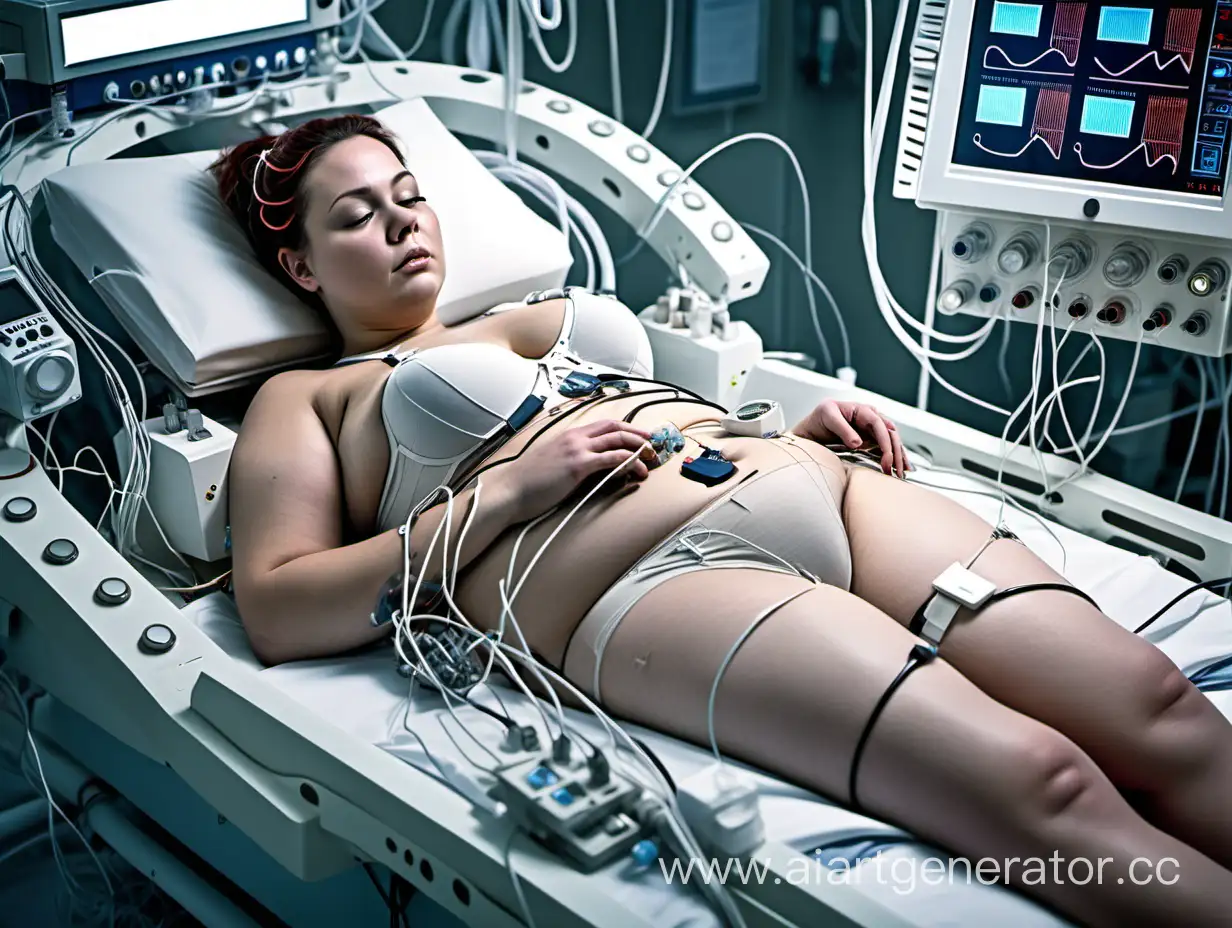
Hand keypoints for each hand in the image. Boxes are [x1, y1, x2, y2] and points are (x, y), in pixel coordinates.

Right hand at [499, 419, 655, 521]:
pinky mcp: (578, 465)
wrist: (509, 491)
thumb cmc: (527, 482)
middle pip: (615, 427)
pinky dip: (628, 461)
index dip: (626, 428)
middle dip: (638, 434)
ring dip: (638, 448)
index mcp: (568, 435)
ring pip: (617, 440)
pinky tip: (636, 469)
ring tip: (651, 459)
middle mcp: (574, 437)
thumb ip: (570, 459)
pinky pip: (611, 458)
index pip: (604, 424)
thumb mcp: (551, 463)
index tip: (640, 436)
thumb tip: (591, 466)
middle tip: (653, 444)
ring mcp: (576, 449)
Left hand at [793, 399, 908, 477]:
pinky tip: (902, 468)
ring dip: (899, 457)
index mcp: (862, 410)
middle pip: (890, 434)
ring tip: (901, 473)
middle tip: (896, 470)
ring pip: (892, 442)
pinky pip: (886, 448)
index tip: (887, 457)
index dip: (885, 441)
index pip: (879, 424)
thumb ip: (843, 429)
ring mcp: (872, 430)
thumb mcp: (828, 417)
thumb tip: (858, 443)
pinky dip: (895, 458)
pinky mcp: (871, 440)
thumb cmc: (820, 418)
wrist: (813, 428)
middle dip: (896, 452)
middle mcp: (871, 418)